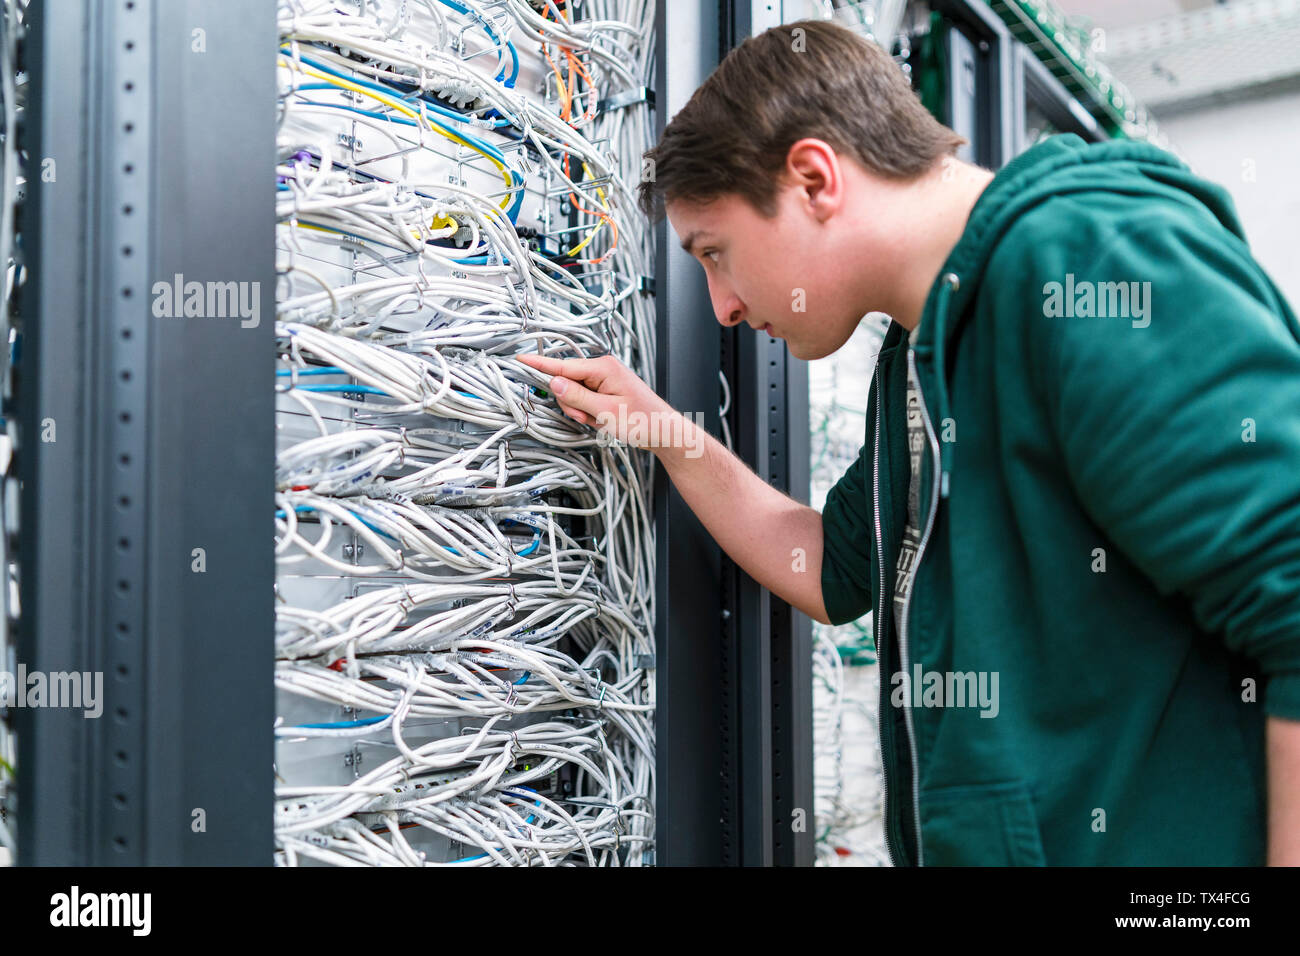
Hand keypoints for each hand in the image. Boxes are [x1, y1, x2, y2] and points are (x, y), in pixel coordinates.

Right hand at [515, 352, 673, 448]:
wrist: (664, 431)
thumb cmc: (642, 421)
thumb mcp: (605, 412)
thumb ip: (577, 397)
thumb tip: (553, 382)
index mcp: (603, 368)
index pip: (563, 366)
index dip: (540, 365)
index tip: (520, 359)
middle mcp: (602, 369)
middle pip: (566, 382)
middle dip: (571, 403)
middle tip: (587, 418)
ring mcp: (604, 379)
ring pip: (573, 393)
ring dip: (580, 410)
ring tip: (598, 420)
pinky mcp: (605, 389)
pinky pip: (584, 398)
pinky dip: (588, 411)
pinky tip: (601, 419)